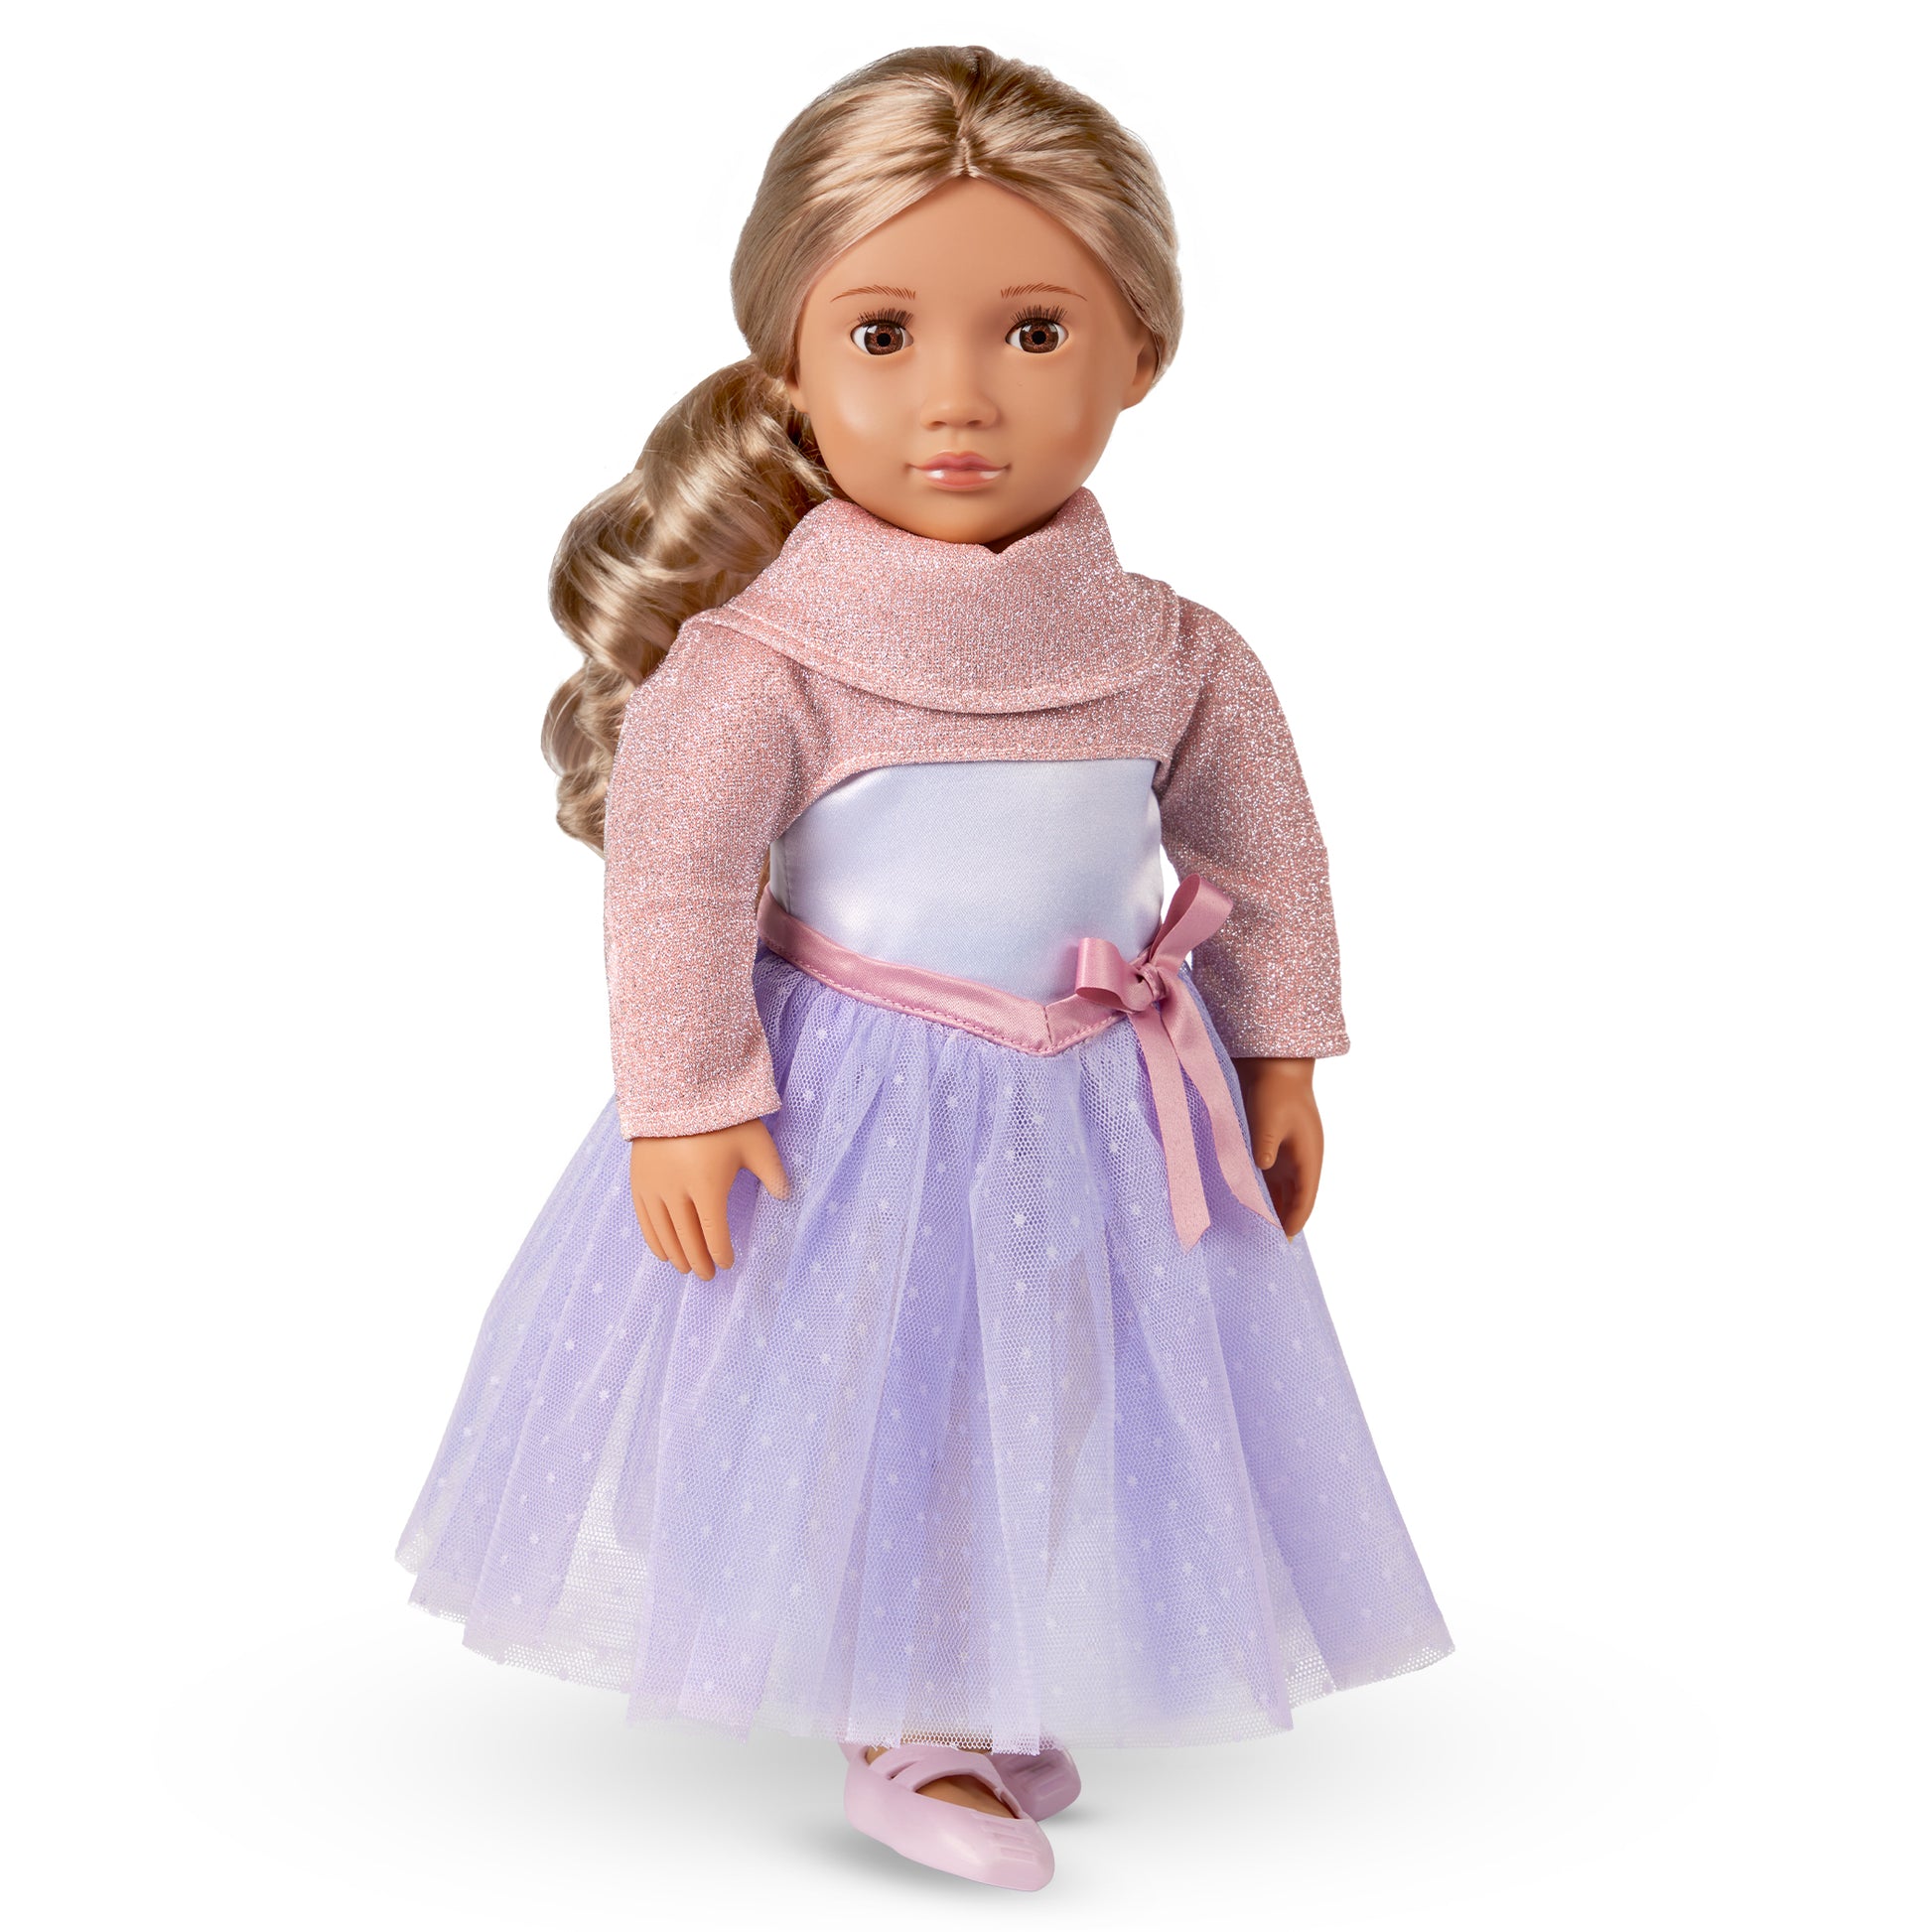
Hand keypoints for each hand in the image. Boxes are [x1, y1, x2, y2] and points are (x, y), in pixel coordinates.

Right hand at [628, 1117, 789, 1280]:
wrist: (677, 1089)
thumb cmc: (722, 1117)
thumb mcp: (755, 1142)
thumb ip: (773, 1172)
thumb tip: (786, 1196)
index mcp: (707, 1186)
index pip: (714, 1233)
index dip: (721, 1252)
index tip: (727, 1263)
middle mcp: (676, 1192)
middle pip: (688, 1238)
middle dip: (699, 1260)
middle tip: (707, 1275)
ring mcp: (653, 1187)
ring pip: (664, 1233)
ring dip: (677, 1255)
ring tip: (687, 1268)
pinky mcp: (639, 1179)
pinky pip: (644, 1219)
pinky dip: (654, 1240)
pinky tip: (663, 1252)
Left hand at [1232, 1056, 1323, 1237]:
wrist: (1276, 1065)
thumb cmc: (1275, 1092)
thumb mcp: (1269, 1120)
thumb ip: (1265, 1147)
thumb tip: (1262, 1169)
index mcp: (1309, 1156)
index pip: (1304, 1198)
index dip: (1294, 1220)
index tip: (1282, 1240)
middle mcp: (1304, 1160)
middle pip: (1296, 1199)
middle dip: (1284, 1220)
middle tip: (1266, 1244)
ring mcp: (1291, 1155)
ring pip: (1285, 1191)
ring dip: (1275, 1208)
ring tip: (1258, 1231)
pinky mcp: (1277, 1147)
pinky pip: (1274, 1178)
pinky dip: (1266, 1193)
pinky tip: (1251, 1204)